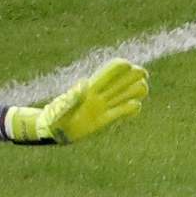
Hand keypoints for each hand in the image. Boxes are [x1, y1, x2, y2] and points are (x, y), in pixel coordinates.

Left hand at [5, 58, 149, 142]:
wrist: (52, 131)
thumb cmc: (54, 118)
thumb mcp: (62, 107)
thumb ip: (73, 97)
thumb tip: (84, 84)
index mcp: (91, 88)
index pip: (108, 73)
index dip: (118, 67)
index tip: (128, 65)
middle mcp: (100, 95)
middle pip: (121, 80)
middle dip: (133, 75)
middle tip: (143, 75)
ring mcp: (104, 106)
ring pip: (125, 94)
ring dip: (136, 90)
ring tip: (143, 88)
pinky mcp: (106, 119)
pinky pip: (122, 112)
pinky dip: (131, 110)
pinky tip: (134, 108)